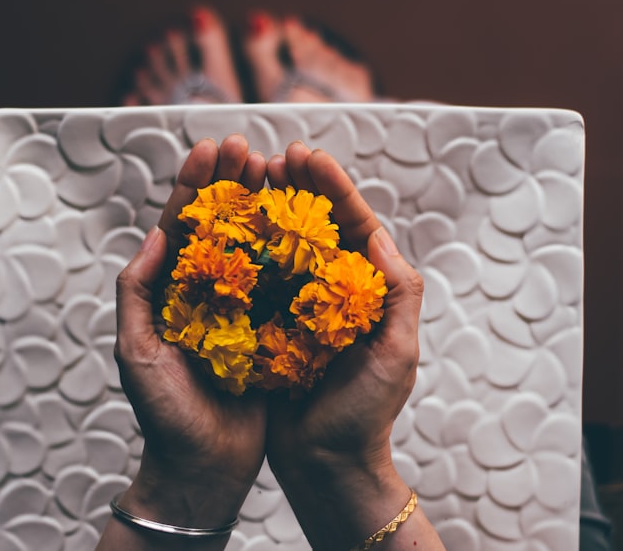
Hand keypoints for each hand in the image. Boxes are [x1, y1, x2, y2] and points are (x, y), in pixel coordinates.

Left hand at [98, 135, 267, 549]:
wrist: (203, 468)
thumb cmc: (163, 414)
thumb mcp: (137, 352)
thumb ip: (139, 293)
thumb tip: (157, 235)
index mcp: (171, 292)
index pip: (182, 225)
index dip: (196, 185)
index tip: (212, 147)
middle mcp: (208, 293)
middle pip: (220, 225)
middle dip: (232, 184)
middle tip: (249, 148)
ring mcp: (242, 310)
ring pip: (255, 246)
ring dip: (264, 207)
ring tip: (278, 171)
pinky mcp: (272, 331)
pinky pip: (284, 284)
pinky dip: (293, 251)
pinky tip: (307, 223)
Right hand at [264, 142, 442, 548]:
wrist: (327, 465)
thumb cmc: (367, 414)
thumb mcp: (396, 354)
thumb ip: (397, 295)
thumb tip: (378, 235)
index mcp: (368, 291)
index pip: (353, 226)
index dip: (331, 187)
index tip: (306, 155)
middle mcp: (334, 293)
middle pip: (315, 227)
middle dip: (296, 187)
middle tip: (272, 156)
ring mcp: (300, 309)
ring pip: (283, 247)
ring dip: (267, 210)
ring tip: (247, 178)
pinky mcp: (270, 328)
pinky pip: (256, 282)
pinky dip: (244, 252)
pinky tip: (225, 227)